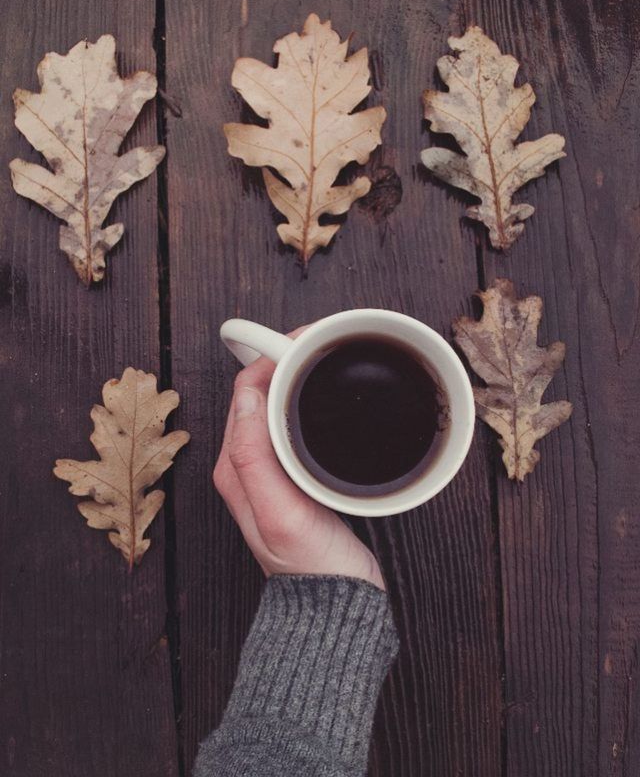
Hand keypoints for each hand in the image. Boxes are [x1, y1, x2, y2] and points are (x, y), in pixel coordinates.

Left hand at [213, 333, 385, 590]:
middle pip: (259, 393)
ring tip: (325, 355)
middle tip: (320, 339)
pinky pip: (294, 424)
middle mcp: (247, 464)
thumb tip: (248, 397)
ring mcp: (272, 469)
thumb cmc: (311, 566)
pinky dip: (308, 400)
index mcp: (236, 466)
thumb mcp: (280, 514)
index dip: (271, 357)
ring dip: (297, 376)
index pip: (245, 391)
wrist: (335, 603)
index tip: (303, 339)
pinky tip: (329, 396)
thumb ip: (255, 457)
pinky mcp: (295, 475)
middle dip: (285, 359)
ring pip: (277, 405)